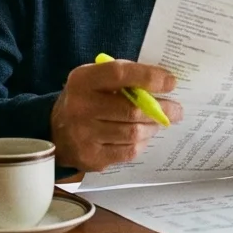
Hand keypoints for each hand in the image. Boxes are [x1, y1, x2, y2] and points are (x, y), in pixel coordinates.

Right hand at [51, 58, 182, 171]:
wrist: (55, 131)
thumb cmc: (86, 99)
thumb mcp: (96, 79)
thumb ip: (124, 77)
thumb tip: (164, 82)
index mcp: (82, 80)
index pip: (119, 75)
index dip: (148, 77)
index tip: (170, 82)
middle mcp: (80, 107)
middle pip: (131, 110)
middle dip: (160, 110)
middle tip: (176, 110)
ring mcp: (83, 135)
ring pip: (133, 132)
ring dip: (152, 127)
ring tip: (158, 122)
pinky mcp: (91, 157)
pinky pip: (128, 151)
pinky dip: (141, 142)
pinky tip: (142, 136)